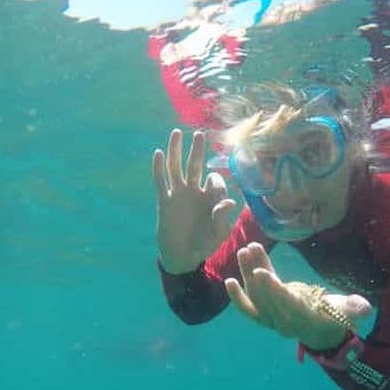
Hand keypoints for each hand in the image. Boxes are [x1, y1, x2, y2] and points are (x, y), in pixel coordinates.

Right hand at [152, 129, 236, 273]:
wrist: (183, 256)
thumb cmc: (204, 245)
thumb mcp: (218, 234)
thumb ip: (224, 218)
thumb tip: (230, 201)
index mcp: (210, 198)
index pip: (215, 182)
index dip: (218, 184)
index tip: (219, 199)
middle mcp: (194, 192)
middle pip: (195, 166)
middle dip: (198, 150)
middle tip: (200, 134)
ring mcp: (178, 195)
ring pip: (176, 168)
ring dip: (176, 151)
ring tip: (177, 133)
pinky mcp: (164, 202)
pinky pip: (161, 181)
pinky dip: (159, 167)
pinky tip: (159, 153)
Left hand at [224, 243, 372, 349]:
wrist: (324, 332)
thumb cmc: (337, 316)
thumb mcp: (350, 311)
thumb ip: (355, 308)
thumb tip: (364, 308)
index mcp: (304, 318)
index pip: (286, 303)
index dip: (273, 289)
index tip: (261, 271)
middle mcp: (284, 321)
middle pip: (266, 297)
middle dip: (256, 273)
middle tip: (249, 249)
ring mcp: (273, 319)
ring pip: (256, 298)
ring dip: (247, 274)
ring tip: (244, 250)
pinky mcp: (266, 314)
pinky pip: (249, 309)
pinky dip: (237, 298)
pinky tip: (228, 280)